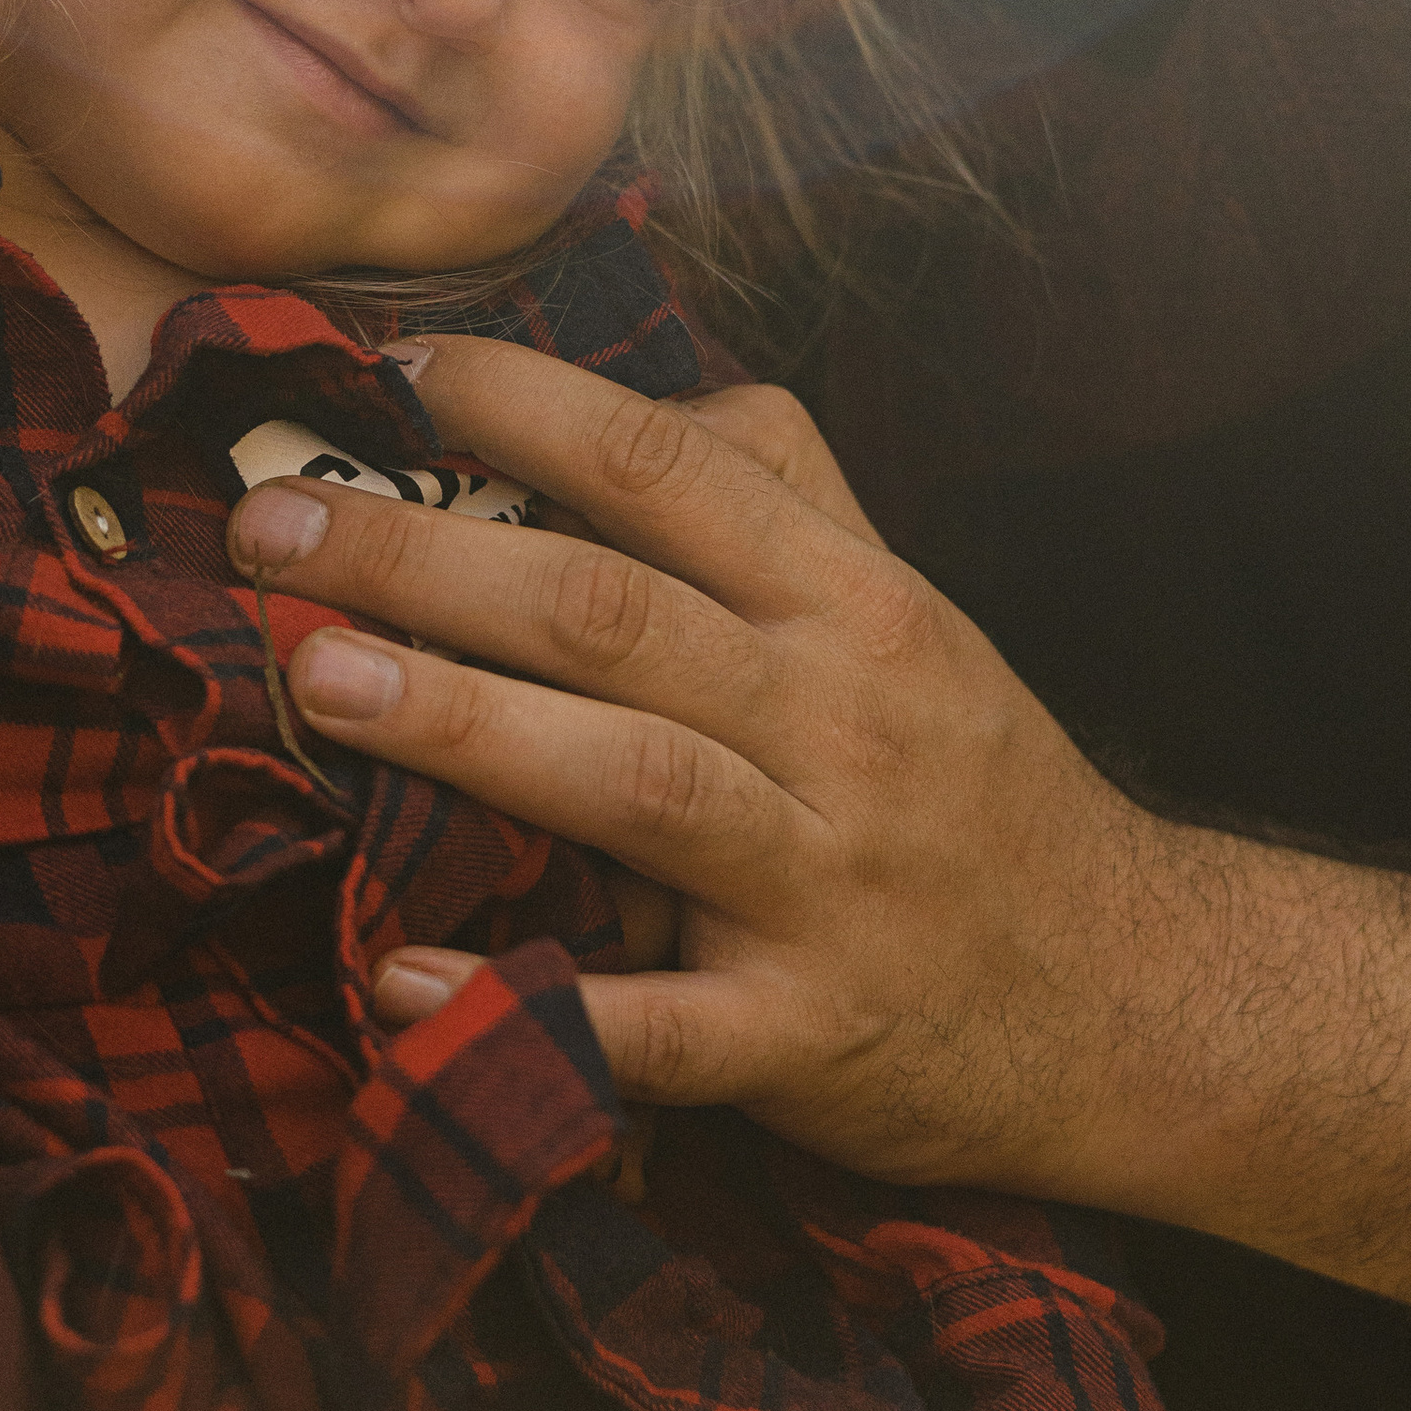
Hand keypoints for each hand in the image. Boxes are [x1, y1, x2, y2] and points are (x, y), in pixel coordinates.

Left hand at [232, 334, 1203, 1214]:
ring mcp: (826, 886)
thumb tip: (643, 392)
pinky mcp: (805, 1038)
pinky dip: (525, 999)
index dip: (529, 408)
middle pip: (612, 614)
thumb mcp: (907, 615)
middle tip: (268, 526)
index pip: (675, 470)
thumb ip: (781, 499)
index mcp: (855, 605)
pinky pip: (650, 1023)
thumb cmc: (975, 785)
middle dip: (423, 558)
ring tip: (308, 677)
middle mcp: (842, 726)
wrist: (1141, 1001)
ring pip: (629, 782)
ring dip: (460, 725)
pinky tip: (396, 976)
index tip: (394, 372)